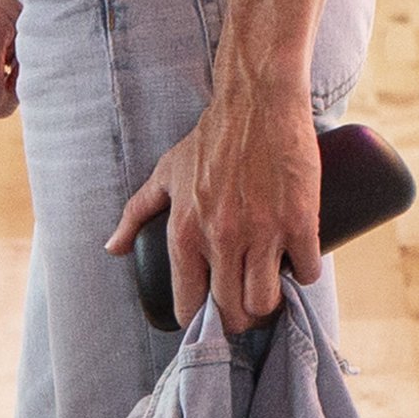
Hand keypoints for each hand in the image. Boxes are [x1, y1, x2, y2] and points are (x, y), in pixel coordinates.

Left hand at [106, 68, 321, 331]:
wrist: (258, 98)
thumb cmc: (210, 136)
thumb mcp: (166, 173)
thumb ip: (136, 212)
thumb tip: (112, 249)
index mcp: (185, 233)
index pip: (191, 307)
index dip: (205, 319)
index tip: (215, 313)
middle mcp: (222, 239)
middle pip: (233, 312)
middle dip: (240, 318)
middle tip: (247, 306)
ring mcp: (263, 232)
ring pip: (267, 301)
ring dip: (271, 303)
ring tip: (273, 287)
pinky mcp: (299, 220)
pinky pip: (306, 271)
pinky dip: (305, 273)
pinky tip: (300, 263)